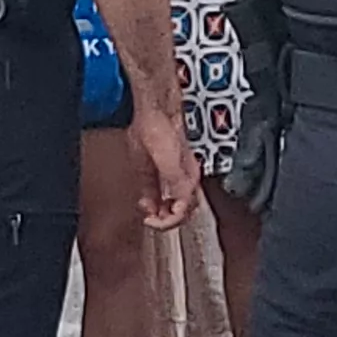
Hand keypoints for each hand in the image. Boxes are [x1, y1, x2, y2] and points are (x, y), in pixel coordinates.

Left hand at [133, 106, 199, 229]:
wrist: (154, 113)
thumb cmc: (164, 130)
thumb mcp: (171, 163)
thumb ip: (178, 186)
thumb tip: (179, 206)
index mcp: (190, 178)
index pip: (186, 211)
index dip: (171, 221)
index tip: (157, 222)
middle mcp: (182, 179)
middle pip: (181, 211)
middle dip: (167, 221)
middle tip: (153, 222)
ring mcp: (169, 175)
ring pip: (170, 205)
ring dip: (160, 214)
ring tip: (149, 216)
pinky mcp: (155, 172)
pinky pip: (157, 195)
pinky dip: (152, 205)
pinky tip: (145, 204)